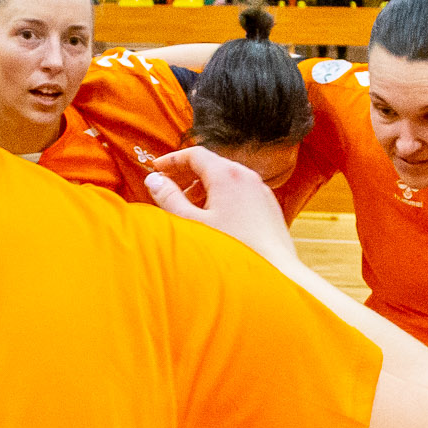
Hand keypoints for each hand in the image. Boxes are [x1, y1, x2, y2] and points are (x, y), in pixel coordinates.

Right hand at [144, 146, 297, 269]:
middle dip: (187, 175)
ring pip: (227, 179)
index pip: (195, 154)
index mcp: (227, 175)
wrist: (273, 273)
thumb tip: (154, 181)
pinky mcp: (269, 206)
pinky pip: (241, 193)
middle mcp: (247, 177)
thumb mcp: (192, 224)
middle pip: (211, 165)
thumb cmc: (233, 251)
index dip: (172, 160)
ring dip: (204, 187)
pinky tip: (214, 220)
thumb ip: (169, 199)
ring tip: (189, 208)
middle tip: (169, 189)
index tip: (157, 169)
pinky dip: (222, 197)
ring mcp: (261, 190)